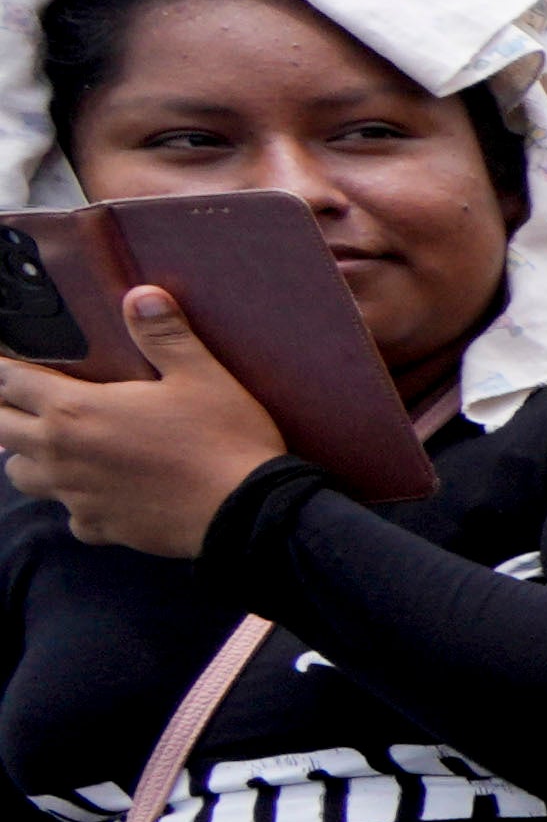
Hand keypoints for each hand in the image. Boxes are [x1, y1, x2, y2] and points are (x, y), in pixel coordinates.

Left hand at [0, 297, 293, 560]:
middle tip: (19, 401)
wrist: (247, 510)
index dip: (4, 368)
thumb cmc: (222, 440)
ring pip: (20, 475)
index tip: (7, 364)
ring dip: (28, 458)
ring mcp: (76, 493)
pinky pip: (69, 515)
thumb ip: (164, 335)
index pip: (9, 381)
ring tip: (52, 448)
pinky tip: (100, 494)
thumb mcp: (201, 375)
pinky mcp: (98, 526)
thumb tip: (142, 295)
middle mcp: (61, 452)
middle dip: (3, 410)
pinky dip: (76, 504)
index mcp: (75, 409)